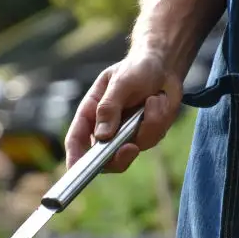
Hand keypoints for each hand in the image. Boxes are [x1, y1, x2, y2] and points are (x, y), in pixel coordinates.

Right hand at [64, 50, 182, 171]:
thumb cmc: (136, 68)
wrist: (163, 66)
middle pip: (104, 158)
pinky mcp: (145, 135)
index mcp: (90, 113)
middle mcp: (105, 128)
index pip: (76, 140)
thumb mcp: (121, 82)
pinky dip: (159, 119)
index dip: (74, 158)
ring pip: (134, 148)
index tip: (76, 171)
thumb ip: (109, 108)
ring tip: (153, 99)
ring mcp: (126, 134)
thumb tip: (102, 136)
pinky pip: (152, 138)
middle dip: (118, 157)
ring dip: (148, 124)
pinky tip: (158, 101)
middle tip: (131, 148)